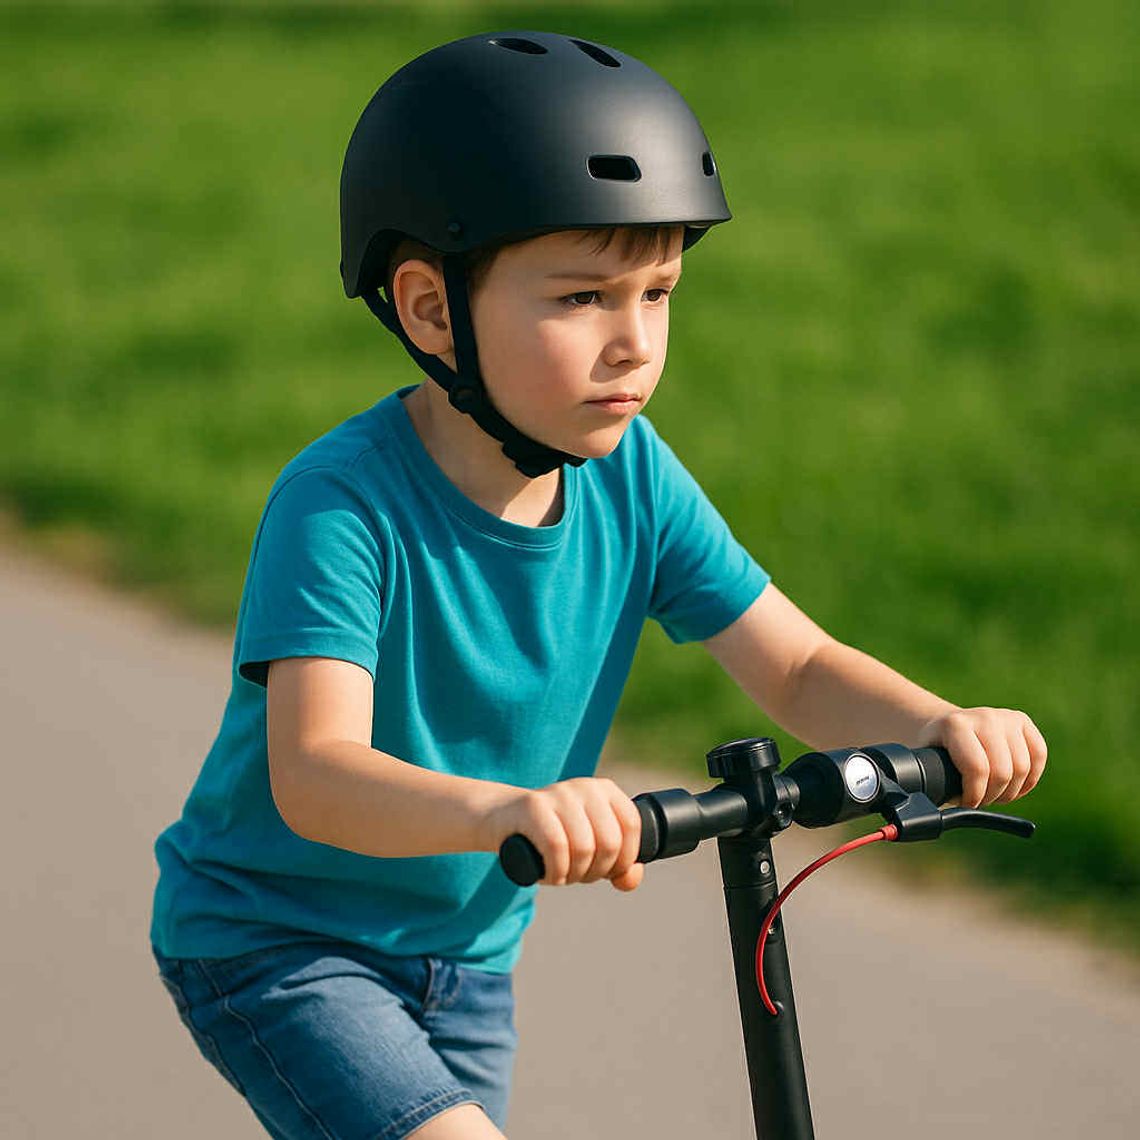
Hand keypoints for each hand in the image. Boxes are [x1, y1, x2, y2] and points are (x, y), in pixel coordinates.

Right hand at [481, 777, 644, 890]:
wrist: (505, 819)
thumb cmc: (554, 836)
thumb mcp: (591, 848)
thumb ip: (619, 865)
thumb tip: (629, 879)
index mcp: (605, 790)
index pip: (631, 825)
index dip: (624, 858)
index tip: (607, 872)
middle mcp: (585, 786)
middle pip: (609, 842)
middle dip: (596, 871)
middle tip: (579, 875)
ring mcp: (559, 794)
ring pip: (584, 848)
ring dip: (574, 875)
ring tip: (563, 874)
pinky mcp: (533, 806)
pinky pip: (557, 847)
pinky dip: (556, 871)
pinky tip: (550, 875)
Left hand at [918, 706, 1046, 807]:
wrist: (948, 726)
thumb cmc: (936, 753)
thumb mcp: (926, 765)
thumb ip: (930, 782)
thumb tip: (928, 809)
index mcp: (955, 725)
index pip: (977, 768)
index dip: (975, 795)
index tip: (967, 803)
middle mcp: (983, 717)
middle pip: (1003, 772)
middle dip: (992, 795)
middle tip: (981, 800)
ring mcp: (1005, 717)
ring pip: (1022, 768)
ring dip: (1010, 791)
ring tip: (994, 793)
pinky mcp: (1023, 721)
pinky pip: (1039, 756)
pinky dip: (1029, 778)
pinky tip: (1014, 785)